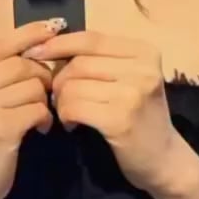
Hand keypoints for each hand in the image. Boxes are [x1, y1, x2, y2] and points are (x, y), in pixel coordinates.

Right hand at [0, 18, 66, 198]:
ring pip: (31, 86)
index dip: (28, 34)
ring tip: (37, 114)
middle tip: (44, 93)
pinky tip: (38, 128)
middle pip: (19, 64)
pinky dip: (44, 117)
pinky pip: (38, 108)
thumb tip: (46, 35)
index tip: (53, 29)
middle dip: (40, 76)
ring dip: (43, 100)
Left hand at [24, 30, 185, 196]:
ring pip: (73, 85)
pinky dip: (66, 115)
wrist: (164, 159)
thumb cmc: (140, 117)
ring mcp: (133, 93)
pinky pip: (74, 107)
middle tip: (57, 98)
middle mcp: (142, 68)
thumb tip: (47, 45)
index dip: (58, 44)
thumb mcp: (128, 79)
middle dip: (59, 80)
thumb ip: (99, 60)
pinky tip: (72, 125)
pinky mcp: (120, 119)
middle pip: (79, 63)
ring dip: (61, 101)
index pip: (90, 39)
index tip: (34, 52)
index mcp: (144, 51)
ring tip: (67, 112)